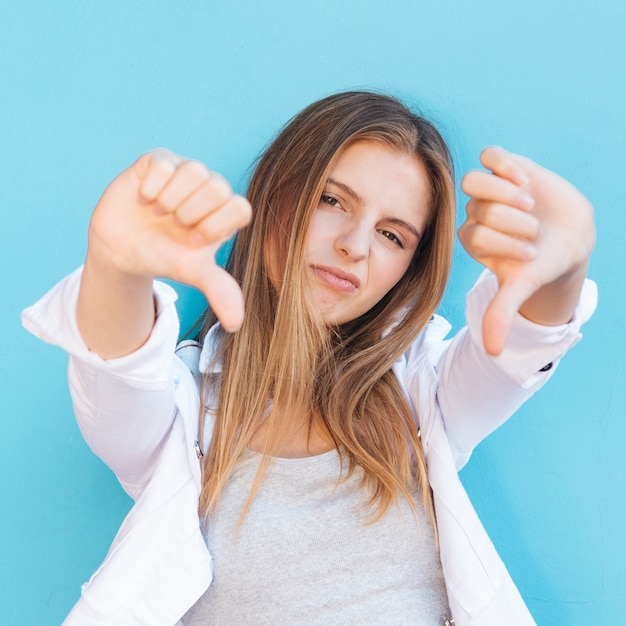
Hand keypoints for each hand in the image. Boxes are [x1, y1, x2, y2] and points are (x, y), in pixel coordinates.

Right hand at [88, 149, 251, 331]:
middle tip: (174, 225)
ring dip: (171, 200)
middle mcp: (209, 188)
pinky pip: (164, 164)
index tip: (192, 242)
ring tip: (159, 212)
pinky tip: (144, 199)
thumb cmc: (162, 256)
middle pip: (218, 187)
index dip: (214, 227)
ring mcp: (184, 171)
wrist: (121, 247)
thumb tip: (236, 324)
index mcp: (224, 212)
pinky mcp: (159, 160)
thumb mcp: (191, 272)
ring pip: (194, 171)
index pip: (239, 208)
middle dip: (191, 214)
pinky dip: (152, 188)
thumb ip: (219, 289)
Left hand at [458, 146, 594, 355]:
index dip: (504, 243)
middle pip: (477, 209)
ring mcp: (488, 190)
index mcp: (473, 239)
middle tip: (534, 231)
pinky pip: (491, 156)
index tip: (529, 253)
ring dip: (506, 193)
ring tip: (529, 203)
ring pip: (475, 182)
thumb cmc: (541, 262)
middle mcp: (475, 213)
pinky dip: (505, 165)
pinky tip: (525, 179)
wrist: (568, 234)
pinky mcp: (504, 166)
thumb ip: (501, 312)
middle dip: (512, 222)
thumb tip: (492, 353)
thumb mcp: (522, 286)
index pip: (472, 234)